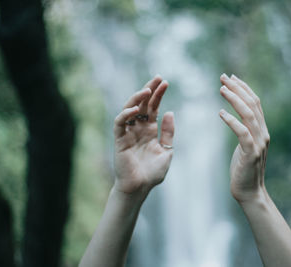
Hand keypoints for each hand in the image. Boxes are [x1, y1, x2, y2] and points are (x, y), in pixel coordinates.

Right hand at [113, 76, 174, 196]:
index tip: (165, 83)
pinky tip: (135, 109)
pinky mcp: (119, 139)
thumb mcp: (166, 151)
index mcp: (149, 131)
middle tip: (158, 78)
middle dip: (149, 90)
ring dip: (137, 98)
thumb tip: (170, 112)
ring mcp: (128, 133)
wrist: (140, 188)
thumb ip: (168, 133)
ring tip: (147, 90)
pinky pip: (120, 123)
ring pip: (129, 110)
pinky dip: (125, 114)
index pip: (153, 108)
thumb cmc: (152, 173)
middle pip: (142, 105)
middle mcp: (138, 129)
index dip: (158, 95)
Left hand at [219, 74, 269, 203]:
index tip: (231, 77)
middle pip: (252, 104)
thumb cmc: (243, 168)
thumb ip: (244, 129)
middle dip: (238, 88)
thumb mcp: (245, 144)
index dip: (244, 88)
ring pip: (248, 115)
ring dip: (234, 99)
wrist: (249, 191)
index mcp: (261, 130)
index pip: (255, 103)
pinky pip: (242, 133)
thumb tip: (234, 115)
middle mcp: (263, 133)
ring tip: (221, 89)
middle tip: (223, 77)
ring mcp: (259, 143)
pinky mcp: (251, 153)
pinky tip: (220, 113)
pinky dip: (232, 121)